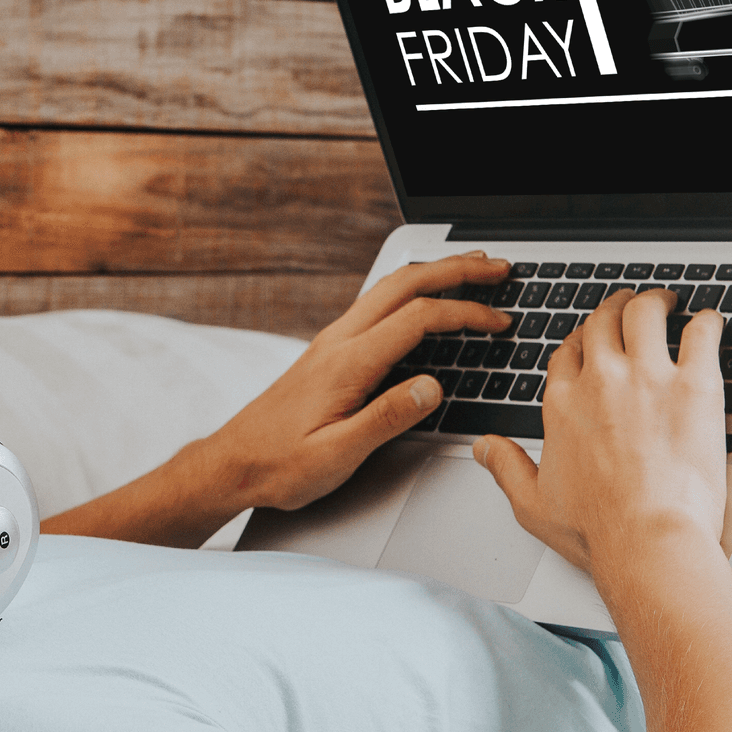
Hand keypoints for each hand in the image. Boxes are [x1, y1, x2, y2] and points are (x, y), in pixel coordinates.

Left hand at [194, 253, 513, 512]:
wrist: (232, 464)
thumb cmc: (279, 465)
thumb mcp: (337, 455)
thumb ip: (386, 419)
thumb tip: (432, 388)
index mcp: (346, 363)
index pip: (417, 318)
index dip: (465, 314)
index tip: (499, 321)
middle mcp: (337, 341)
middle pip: (403, 284)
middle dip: (455, 269)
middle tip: (497, 267)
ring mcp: (331, 342)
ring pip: (388, 289)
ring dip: (433, 274)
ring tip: (470, 269)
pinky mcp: (328, 352)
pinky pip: (376, 305)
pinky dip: (411, 292)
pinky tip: (424, 298)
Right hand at [472, 288, 727, 572]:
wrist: (647, 542)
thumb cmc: (598, 530)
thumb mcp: (532, 503)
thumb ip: (506, 468)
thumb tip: (484, 449)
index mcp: (563, 404)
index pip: (568, 352)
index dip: (582, 341)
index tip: (593, 343)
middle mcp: (601, 381)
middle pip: (603, 321)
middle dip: (616, 308)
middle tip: (630, 306)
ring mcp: (647, 377)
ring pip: (646, 313)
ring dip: (656, 302)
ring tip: (667, 302)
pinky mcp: (694, 384)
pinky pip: (702, 333)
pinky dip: (707, 323)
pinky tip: (708, 324)